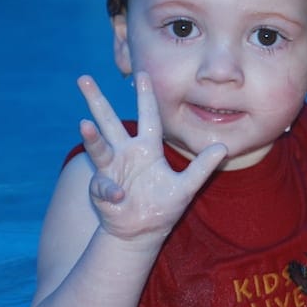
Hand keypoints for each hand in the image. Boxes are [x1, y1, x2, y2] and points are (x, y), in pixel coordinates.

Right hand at [77, 72, 225, 240]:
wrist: (142, 233)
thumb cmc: (163, 207)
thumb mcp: (187, 187)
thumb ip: (203, 167)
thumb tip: (223, 147)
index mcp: (147, 149)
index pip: (148, 117)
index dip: (146, 97)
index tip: (143, 74)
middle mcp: (126, 154)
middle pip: (109, 121)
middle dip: (96, 101)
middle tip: (83, 78)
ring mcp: (111, 170)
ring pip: (98, 148)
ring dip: (92, 138)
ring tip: (84, 124)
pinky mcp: (103, 189)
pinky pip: (104, 186)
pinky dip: (111, 191)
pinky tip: (119, 196)